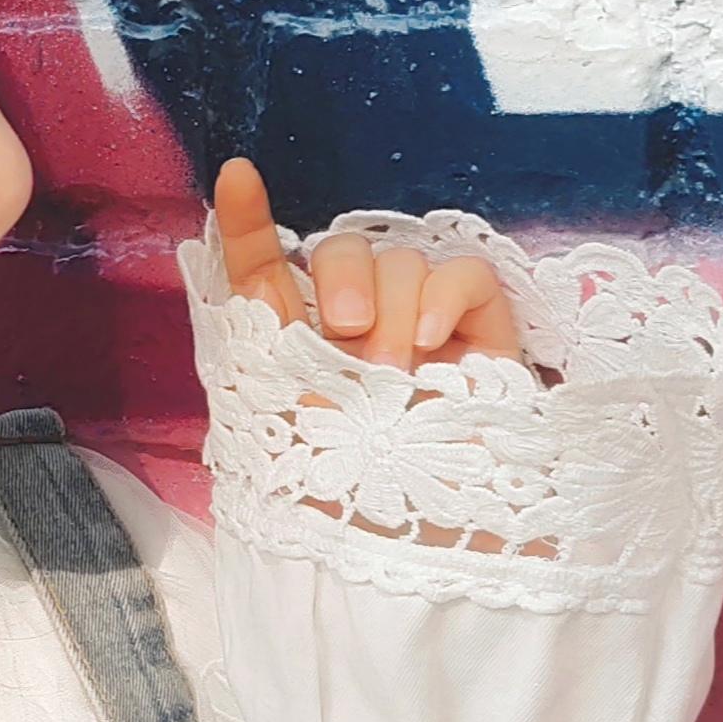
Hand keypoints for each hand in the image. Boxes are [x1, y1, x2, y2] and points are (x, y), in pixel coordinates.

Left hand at [207, 156, 557, 556]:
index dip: (248, 221)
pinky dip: (446, 294)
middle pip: (342, 249)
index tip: (238, 176)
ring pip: (402, 258)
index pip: (267, 269)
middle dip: (342, 278)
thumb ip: (266, 353)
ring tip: (395, 374)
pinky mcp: (485, 340)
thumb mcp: (285, 427)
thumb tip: (250, 278)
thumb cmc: (349, 498)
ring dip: (392, 307)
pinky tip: (434, 340)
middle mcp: (360, 329)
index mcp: (300, 347)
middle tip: (347, 340)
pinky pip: (466, 273)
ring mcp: (425, 330)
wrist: (427, 545)